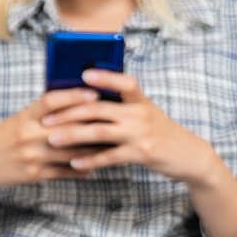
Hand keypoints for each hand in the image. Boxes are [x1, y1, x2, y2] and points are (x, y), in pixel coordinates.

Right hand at [0, 85, 104, 222]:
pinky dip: (82, 168)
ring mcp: (32, 157)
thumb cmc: (1, 138)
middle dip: (94, 124)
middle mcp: (27, 136)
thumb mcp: (16, 120)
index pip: (51, 101)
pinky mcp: (35, 174)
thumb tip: (73, 103)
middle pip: (68, 127)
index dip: (74, 96)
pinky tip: (95, 165)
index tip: (94, 94)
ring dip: (94, 149)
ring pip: (72, 152)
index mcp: (23, 117)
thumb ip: (41, 113)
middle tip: (115, 120)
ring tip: (112, 144)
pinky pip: (65, 172)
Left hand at [40, 70, 226, 187]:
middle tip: (46, 120)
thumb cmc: (160, 133)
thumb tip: (86, 104)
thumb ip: (122, 107)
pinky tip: (74, 163)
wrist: (189, 156)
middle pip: (99, 109)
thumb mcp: (146, 114)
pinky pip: (110, 156)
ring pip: (99, 132)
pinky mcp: (142, 153)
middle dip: (69, 114)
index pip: (124, 82)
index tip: (83, 73)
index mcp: (140, 100)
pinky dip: (90, 160)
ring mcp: (141, 133)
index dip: (105, 76)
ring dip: (73, 136)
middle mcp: (140, 113)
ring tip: (53, 140)